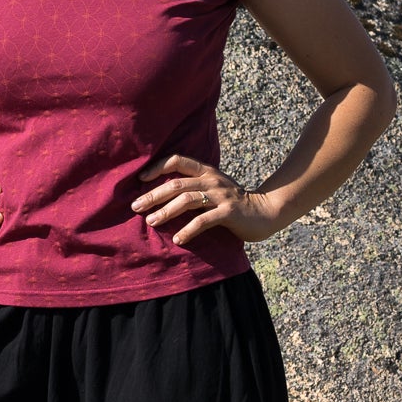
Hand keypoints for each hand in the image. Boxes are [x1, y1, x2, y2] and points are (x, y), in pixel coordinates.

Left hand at [131, 154, 282, 246]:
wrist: (266, 212)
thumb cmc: (234, 203)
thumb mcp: (214, 189)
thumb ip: (194, 188)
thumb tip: (162, 196)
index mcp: (206, 171)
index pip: (177, 161)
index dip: (157, 167)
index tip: (140, 180)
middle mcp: (212, 180)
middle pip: (177, 184)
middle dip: (153, 195)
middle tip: (136, 207)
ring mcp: (221, 195)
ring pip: (187, 200)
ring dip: (166, 212)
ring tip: (151, 222)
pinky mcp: (229, 212)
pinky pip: (204, 221)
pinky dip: (188, 230)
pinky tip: (178, 240)